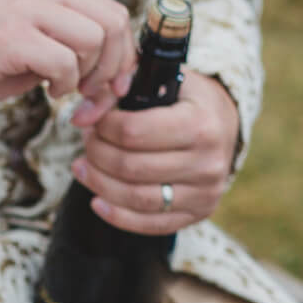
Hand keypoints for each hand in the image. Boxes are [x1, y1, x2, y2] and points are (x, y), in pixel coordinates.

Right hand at [0, 0, 135, 107]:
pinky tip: (47, 91)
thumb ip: (73, 43)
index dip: (124, 54)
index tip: (116, 84)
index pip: (114, 13)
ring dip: (86, 75)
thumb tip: (115, 73)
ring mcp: (29, 10)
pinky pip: (64, 62)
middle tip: (91, 91)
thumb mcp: (38, 39)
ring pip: (93, 41)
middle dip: (112, 67)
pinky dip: (64, 84)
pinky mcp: (14, 37)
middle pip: (112, 24)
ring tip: (64, 88)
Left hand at [71, 71, 241, 234]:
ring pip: (137, 198)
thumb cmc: (184, 99)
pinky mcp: (198, 213)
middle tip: (86, 144)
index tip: (94, 122)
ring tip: (82, 169)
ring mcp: (205, 192)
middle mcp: (207, 162)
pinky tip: (97, 201)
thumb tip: (79, 119)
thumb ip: (116, 90)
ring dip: (100, 185)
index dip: (102, 128)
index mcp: (200, 123)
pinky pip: (150, 224)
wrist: (224, 123)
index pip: (133, 132)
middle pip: (131, 168)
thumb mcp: (158, 79)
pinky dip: (117, 215)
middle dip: (97, 155)